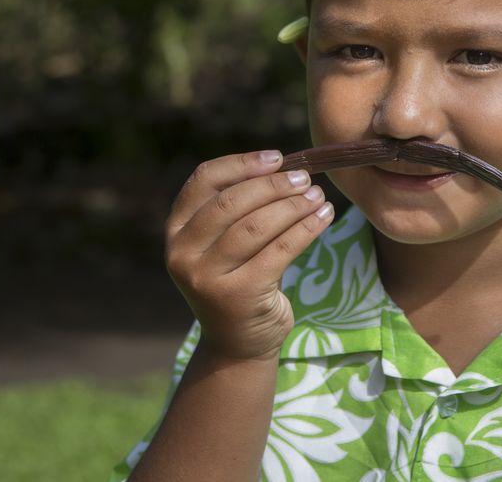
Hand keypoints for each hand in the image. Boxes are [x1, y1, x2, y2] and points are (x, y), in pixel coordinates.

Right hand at [164, 150, 334, 360]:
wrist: (238, 343)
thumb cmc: (238, 279)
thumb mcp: (224, 243)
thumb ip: (237, 207)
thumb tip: (283, 165)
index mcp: (176, 231)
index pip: (204, 180)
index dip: (241, 163)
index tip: (277, 158)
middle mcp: (183, 254)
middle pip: (232, 202)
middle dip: (274, 186)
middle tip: (305, 179)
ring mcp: (207, 277)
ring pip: (257, 226)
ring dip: (294, 206)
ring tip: (318, 196)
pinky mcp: (238, 295)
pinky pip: (280, 250)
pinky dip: (307, 229)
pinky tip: (324, 217)